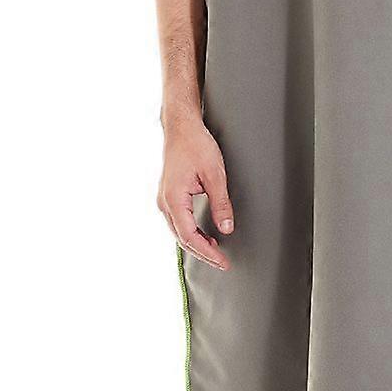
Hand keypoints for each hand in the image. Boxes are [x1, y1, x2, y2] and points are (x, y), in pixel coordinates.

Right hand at [159, 116, 235, 270]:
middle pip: (182, 238)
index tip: (223, 262)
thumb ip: (221, 203)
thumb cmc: (196, 145)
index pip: (190, 236)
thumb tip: (227, 228)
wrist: (182, 127)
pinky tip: (206, 236)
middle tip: (223, 263)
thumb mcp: (215, 174)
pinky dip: (192, 233)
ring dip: (197, 245)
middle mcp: (165, 202)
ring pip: (179, 232)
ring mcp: (165, 199)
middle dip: (203, 253)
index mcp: (174, 199)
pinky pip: (178, 222)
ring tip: (217, 253)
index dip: (207, 253)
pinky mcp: (169, 196)